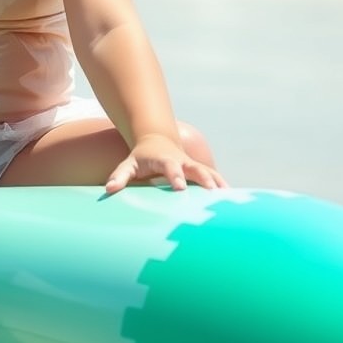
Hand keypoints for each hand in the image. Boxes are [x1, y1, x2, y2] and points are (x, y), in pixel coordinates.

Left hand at [104, 134, 226, 194]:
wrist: (157, 142)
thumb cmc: (140, 158)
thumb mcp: (128, 165)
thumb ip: (120, 176)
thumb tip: (109, 189)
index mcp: (164, 159)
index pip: (171, 166)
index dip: (176, 175)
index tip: (180, 188)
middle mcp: (182, 161)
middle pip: (196, 168)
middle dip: (204, 178)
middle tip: (213, 191)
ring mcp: (192, 165)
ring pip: (208, 172)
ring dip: (219, 183)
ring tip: (229, 197)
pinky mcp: (200, 171)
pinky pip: (214, 178)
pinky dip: (223, 187)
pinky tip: (233, 200)